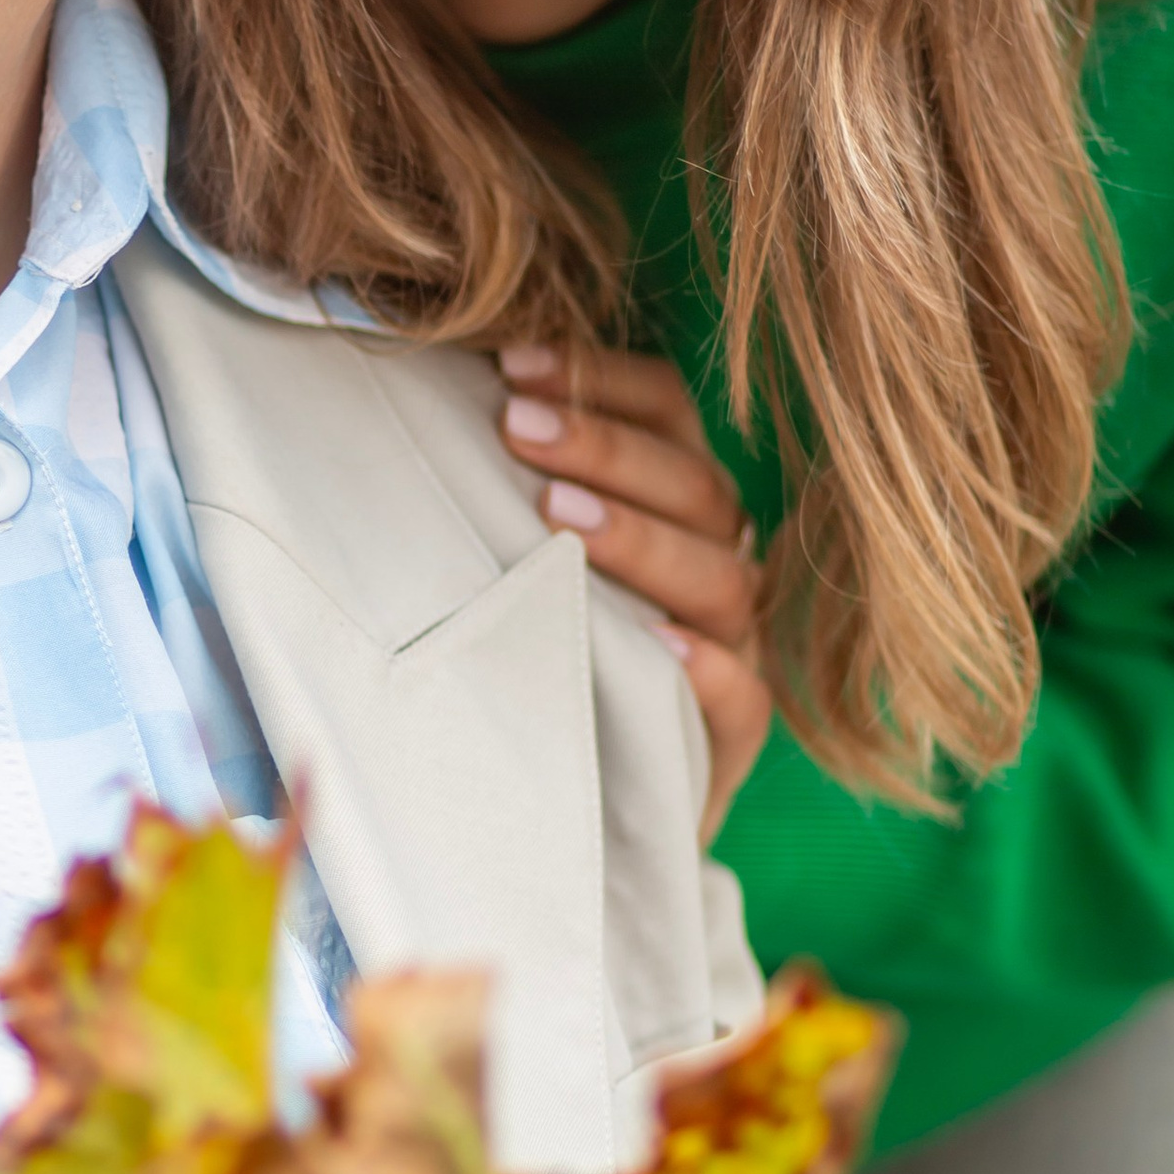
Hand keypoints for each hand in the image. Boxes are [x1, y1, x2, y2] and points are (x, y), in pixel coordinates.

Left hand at [497, 343, 771, 840]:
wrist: (562, 808)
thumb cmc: (528, 658)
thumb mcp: (513, 563)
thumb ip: (501, 487)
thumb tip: (428, 395)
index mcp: (674, 506)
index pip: (668, 414)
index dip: (600, 380)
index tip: (511, 365)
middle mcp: (714, 568)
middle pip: (695, 487)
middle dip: (606, 448)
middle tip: (515, 427)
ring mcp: (732, 655)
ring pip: (722, 580)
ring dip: (642, 539)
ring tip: (558, 518)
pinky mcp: (726, 745)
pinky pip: (744, 702)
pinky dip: (708, 670)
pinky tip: (658, 645)